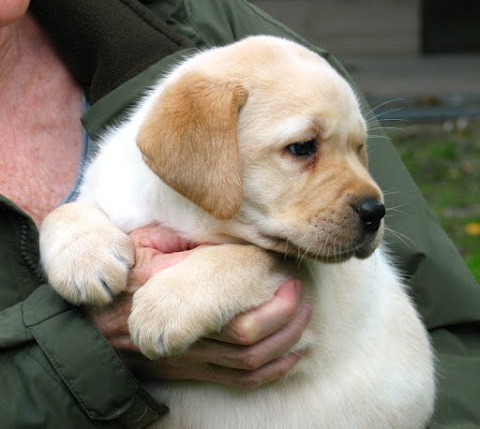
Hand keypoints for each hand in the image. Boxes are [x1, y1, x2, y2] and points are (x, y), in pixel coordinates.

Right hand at [88, 224, 311, 388]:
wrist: (93, 327)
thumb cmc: (120, 278)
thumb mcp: (139, 246)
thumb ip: (172, 234)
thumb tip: (213, 222)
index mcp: (174, 298)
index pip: (228, 306)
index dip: (265, 298)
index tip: (286, 275)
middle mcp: (187, 334)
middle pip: (247, 338)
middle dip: (284, 317)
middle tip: (301, 292)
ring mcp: (193, 358)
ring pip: (249, 362)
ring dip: (285, 342)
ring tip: (304, 317)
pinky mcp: (195, 371)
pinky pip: (241, 381)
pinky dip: (273, 371)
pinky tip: (292, 356)